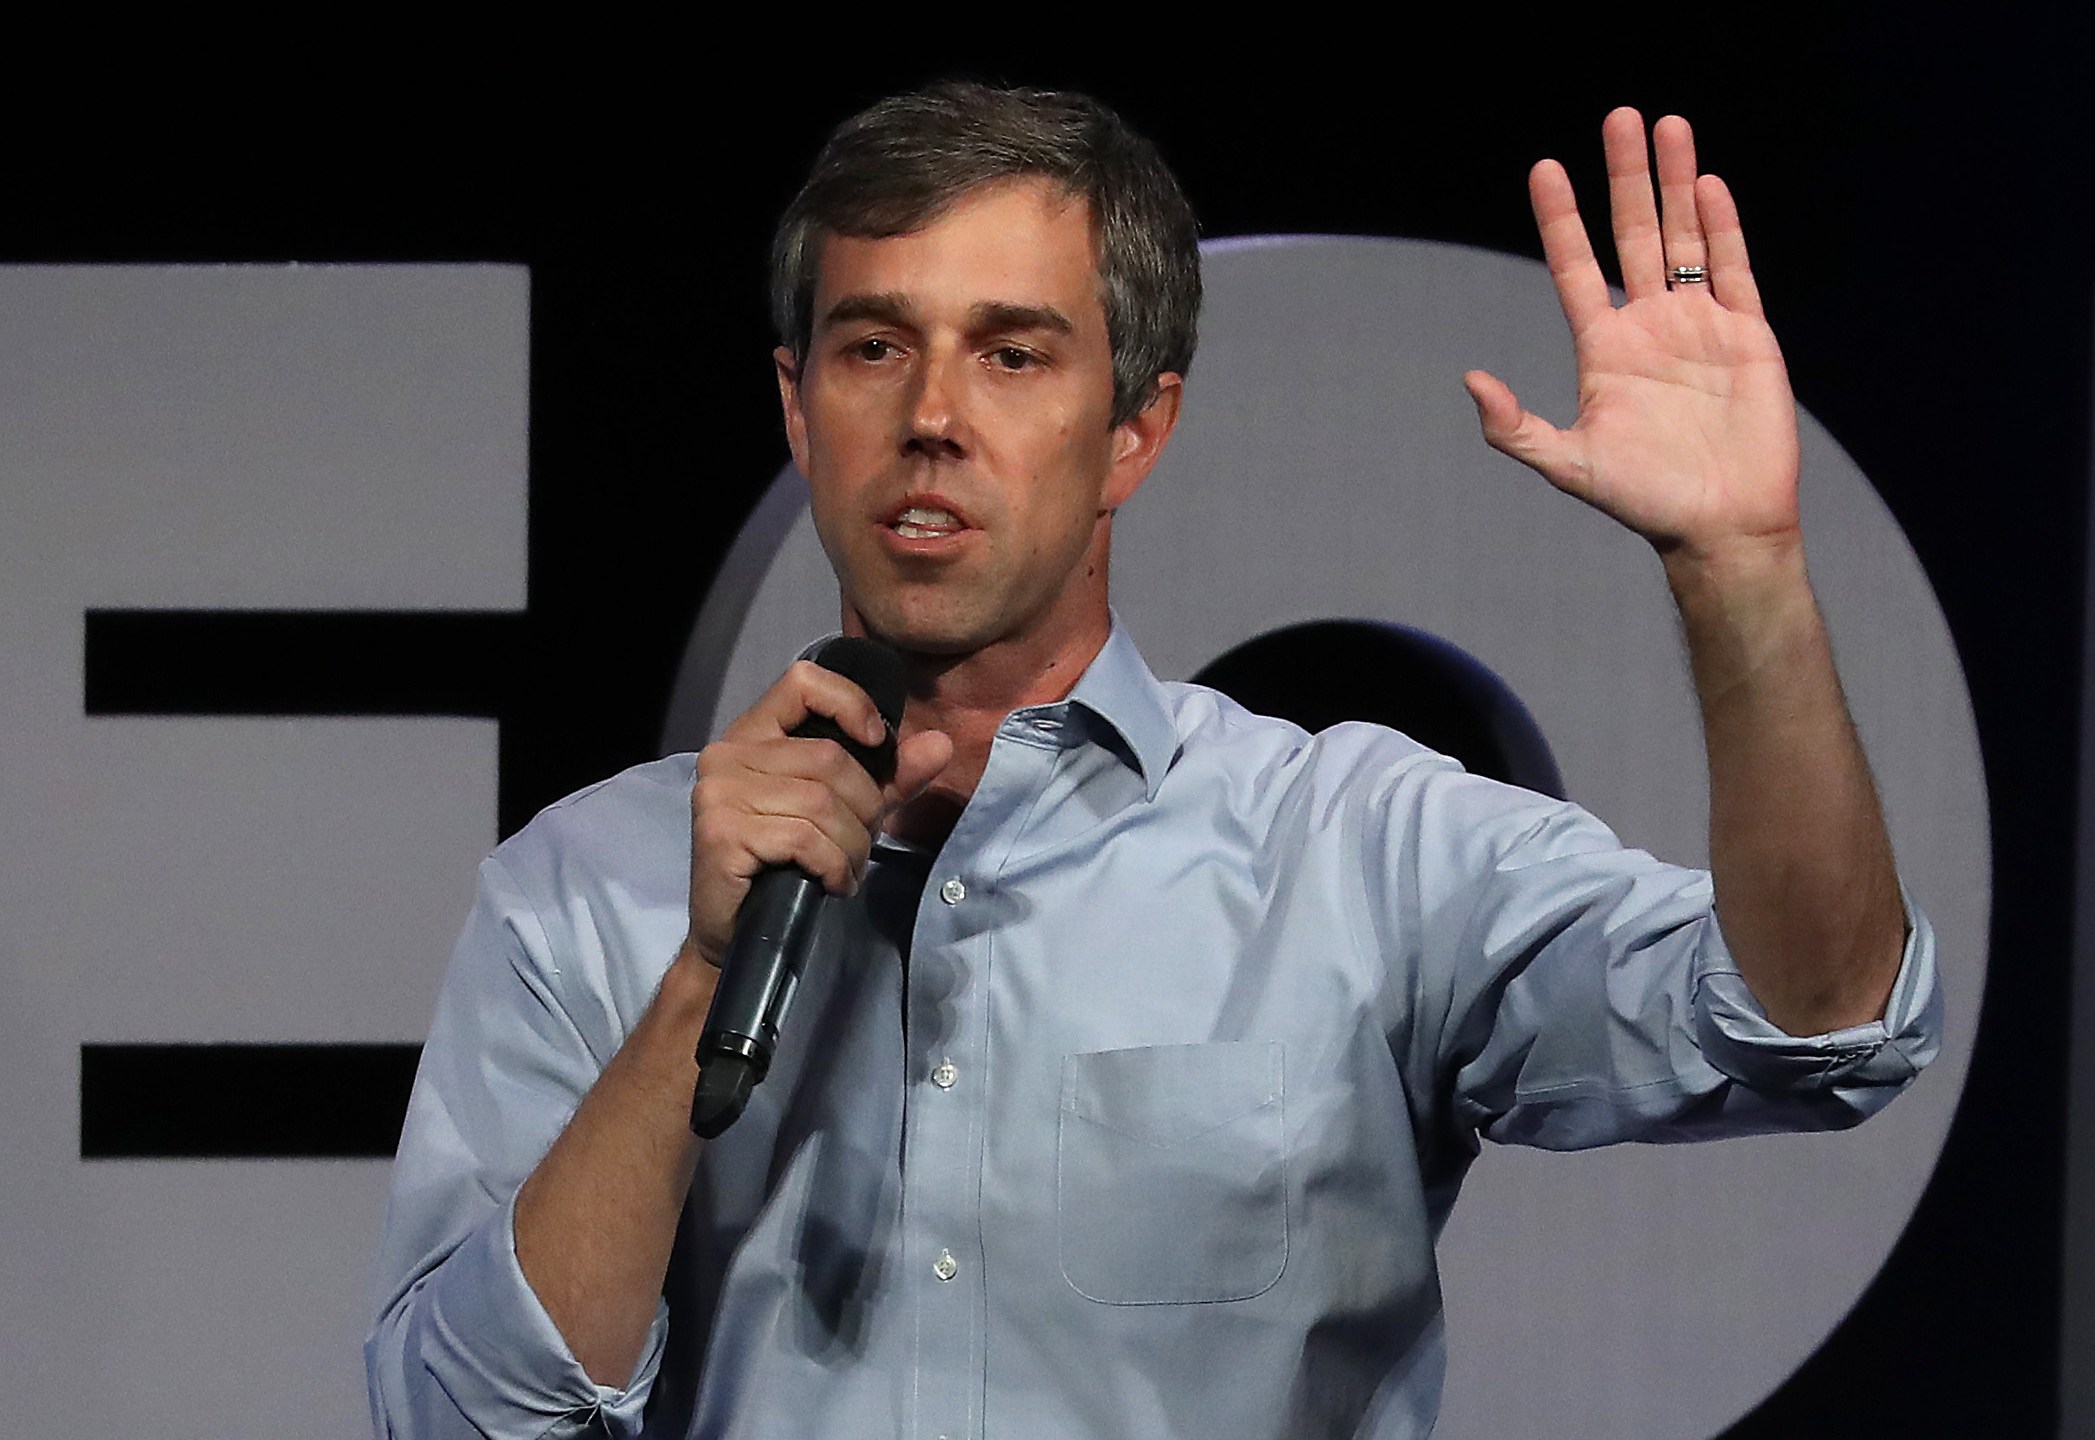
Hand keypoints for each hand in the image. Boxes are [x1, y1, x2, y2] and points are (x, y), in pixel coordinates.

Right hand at [684, 661, 952, 967]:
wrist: (739, 931)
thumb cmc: (789, 862)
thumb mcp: (848, 811)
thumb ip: (890, 777)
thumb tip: (942, 744)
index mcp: (754, 733)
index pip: (803, 681)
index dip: (850, 703)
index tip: (875, 743)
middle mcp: (728, 753)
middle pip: (829, 757)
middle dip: (864, 809)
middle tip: (859, 845)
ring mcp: (719, 792)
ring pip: (821, 802)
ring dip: (851, 846)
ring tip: (844, 869)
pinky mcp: (720, 832)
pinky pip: (804, 838)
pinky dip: (833, 866)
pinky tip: (829, 883)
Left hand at [1464, 108, 1800, 563]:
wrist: (1722, 527)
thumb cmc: (1644, 501)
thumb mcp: (1568, 465)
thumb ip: (1516, 427)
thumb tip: (1471, 380)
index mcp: (1604, 349)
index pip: (1575, 267)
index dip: (1560, 219)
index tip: (1543, 168)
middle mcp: (1649, 327)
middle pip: (1632, 234)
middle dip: (1625, 177)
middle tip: (1617, 117)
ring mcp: (1699, 326)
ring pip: (1683, 238)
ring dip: (1676, 182)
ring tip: (1668, 126)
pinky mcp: (1748, 335)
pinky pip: (1733, 269)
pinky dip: (1722, 227)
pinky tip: (1709, 186)